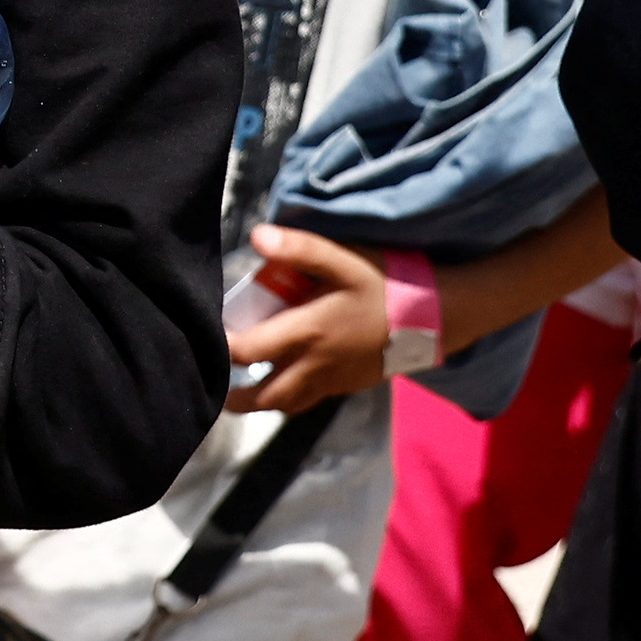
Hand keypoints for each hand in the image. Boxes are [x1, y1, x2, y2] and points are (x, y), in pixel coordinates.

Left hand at [224, 225, 388, 412]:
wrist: (432, 319)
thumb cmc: (382, 285)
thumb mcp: (343, 259)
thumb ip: (300, 248)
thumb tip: (255, 235)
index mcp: (306, 332)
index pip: (248, 351)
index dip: (222, 349)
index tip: (208, 336)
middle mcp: (313, 365)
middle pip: (262, 396)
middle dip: (233, 394)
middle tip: (214, 381)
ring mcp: (330, 381)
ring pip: (285, 405)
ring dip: (259, 401)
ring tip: (240, 390)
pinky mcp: (345, 387)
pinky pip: (308, 401)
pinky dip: (287, 398)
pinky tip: (280, 381)